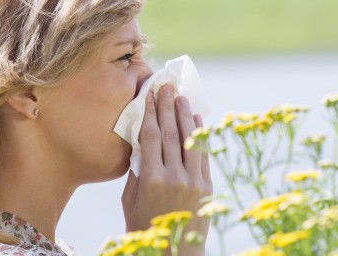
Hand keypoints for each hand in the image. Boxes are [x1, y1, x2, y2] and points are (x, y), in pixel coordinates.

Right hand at [121, 84, 212, 253]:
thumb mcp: (130, 201)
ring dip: (185, 116)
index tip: (149, 94)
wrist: (174, 254)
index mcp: (151, 179)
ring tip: (181, 97)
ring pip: (189, 140)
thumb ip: (136, 171)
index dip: (149, 112)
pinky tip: (197, 120)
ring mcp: (194, 181)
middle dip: (167, 106)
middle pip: (170, 133)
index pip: (150, 137)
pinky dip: (200, 135)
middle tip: (166, 86)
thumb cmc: (144, 227)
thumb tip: (140, 143)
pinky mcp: (207, 186)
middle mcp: (174, 177)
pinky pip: (203, 154)